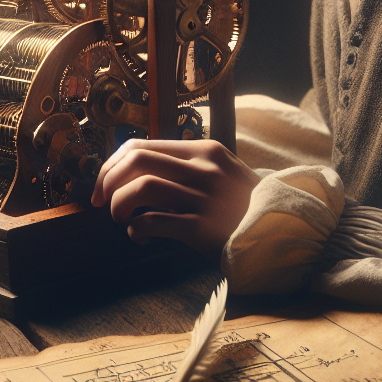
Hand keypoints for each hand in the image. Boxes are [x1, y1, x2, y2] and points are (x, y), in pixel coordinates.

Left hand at [91, 138, 259, 257]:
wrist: (282, 233)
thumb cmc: (242, 207)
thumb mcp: (220, 172)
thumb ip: (184, 166)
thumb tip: (133, 170)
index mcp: (203, 151)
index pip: (141, 145)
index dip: (112, 163)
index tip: (101, 183)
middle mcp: (203, 169)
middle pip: (136, 160)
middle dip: (107, 180)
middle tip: (99, 202)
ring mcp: (204, 198)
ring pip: (142, 188)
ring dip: (119, 204)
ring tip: (121, 219)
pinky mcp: (203, 228)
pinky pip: (154, 222)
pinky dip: (136, 229)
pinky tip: (139, 237)